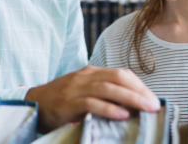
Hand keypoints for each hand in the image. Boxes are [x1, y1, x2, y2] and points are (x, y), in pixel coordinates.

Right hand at [25, 66, 160, 132]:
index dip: (139, 85)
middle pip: (118, 78)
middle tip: (154, 105)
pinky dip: (109, 109)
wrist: (33, 105)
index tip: (152, 99)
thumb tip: (131, 106)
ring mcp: (75, 88)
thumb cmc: (61, 102)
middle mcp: (84, 77)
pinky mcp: (68, 102)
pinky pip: (91, 103)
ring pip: (108, 89)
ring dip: (130, 99)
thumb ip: (103, 95)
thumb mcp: (83, 92)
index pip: (121, 73)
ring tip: (146, 110)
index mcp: (90, 72)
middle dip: (139, 91)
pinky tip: (122, 115)